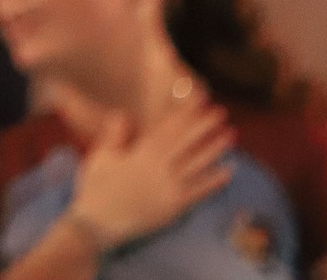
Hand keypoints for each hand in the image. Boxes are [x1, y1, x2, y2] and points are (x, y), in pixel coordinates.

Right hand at [67, 98, 233, 250]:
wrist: (99, 223)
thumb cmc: (96, 188)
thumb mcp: (101, 155)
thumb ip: (114, 134)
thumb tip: (125, 114)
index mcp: (142, 154)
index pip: (168, 129)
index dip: (185, 115)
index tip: (198, 103)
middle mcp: (159, 168)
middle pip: (187, 143)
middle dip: (205, 126)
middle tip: (221, 113)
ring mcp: (169, 188)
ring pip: (198, 164)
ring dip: (215, 149)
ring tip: (231, 136)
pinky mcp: (174, 207)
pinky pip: (199, 192)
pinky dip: (215, 182)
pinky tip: (228, 172)